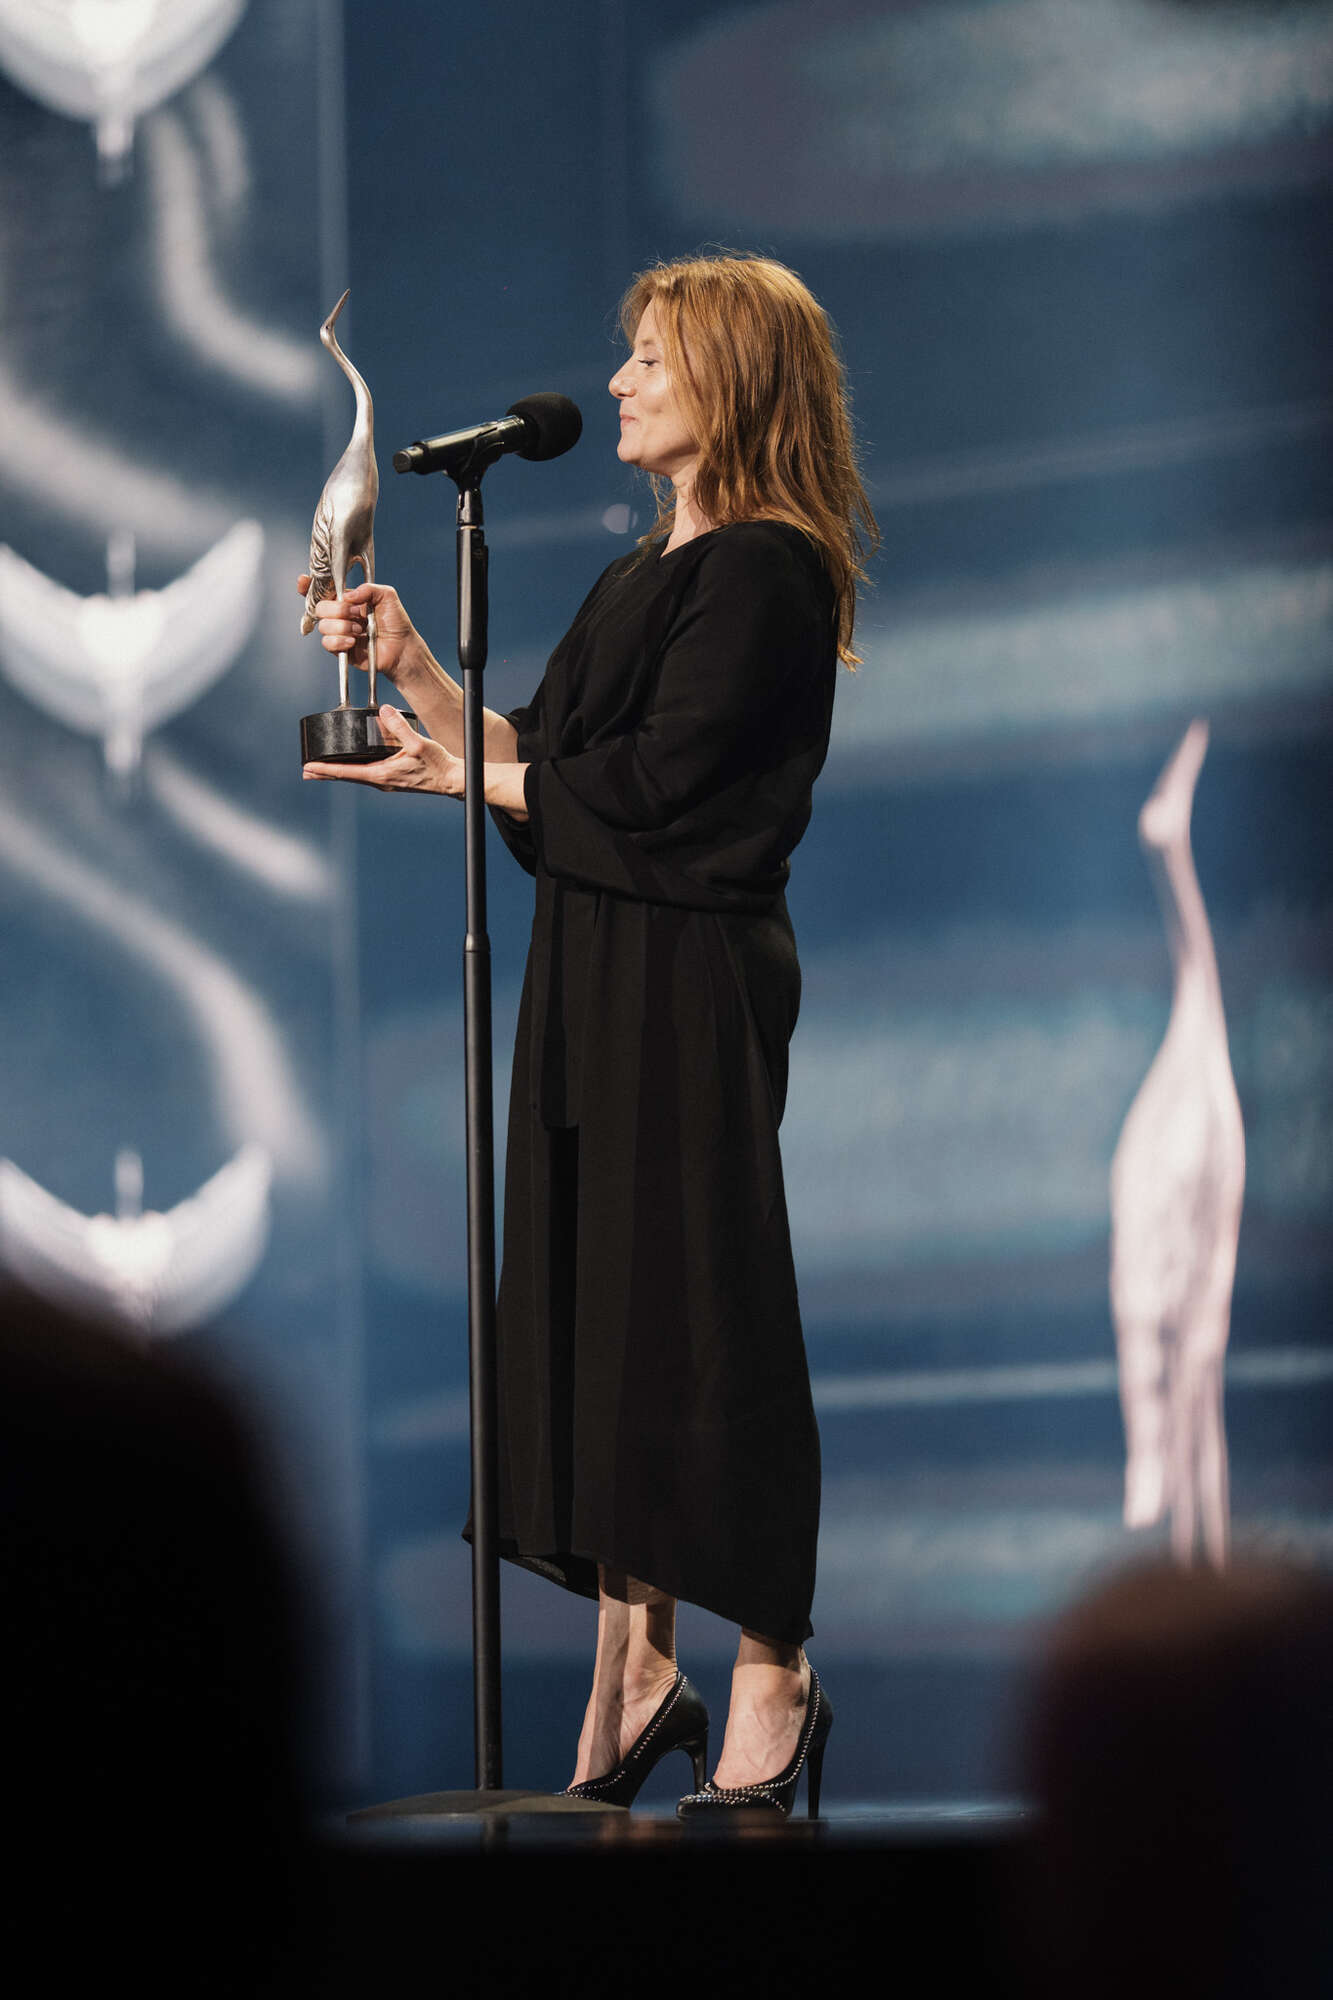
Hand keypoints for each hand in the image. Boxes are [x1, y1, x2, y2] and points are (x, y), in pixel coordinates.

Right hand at [297, 573, 420, 686]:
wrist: (402, 648)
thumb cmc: (396, 622)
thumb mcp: (386, 595)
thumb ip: (367, 588)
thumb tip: (348, 595)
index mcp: (347, 600)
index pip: (322, 591)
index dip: (308, 586)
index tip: (303, 581)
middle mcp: (340, 615)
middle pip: (319, 608)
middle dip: (337, 609)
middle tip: (356, 613)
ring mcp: (339, 633)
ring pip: (323, 626)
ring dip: (343, 626)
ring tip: (361, 630)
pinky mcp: (340, 650)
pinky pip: (327, 643)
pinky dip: (340, 641)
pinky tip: (354, 641)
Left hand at [302, 706, 463, 794]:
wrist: (451, 780)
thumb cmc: (437, 765)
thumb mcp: (418, 743)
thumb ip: (399, 726)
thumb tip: (383, 710)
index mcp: (382, 774)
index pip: (346, 771)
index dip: (326, 769)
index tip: (309, 767)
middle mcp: (380, 781)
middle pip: (346, 776)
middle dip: (325, 773)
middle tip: (305, 770)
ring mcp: (385, 781)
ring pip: (354, 775)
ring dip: (336, 772)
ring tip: (320, 769)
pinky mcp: (390, 778)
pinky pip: (365, 774)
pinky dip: (351, 770)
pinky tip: (349, 765)